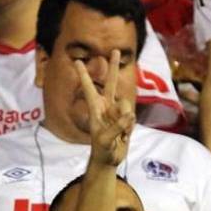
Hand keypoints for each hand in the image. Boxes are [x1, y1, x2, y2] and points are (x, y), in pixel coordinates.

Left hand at [76, 50, 134, 167]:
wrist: (110, 159)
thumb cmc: (102, 150)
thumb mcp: (105, 140)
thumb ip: (117, 127)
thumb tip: (129, 115)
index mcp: (95, 109)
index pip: (89, 88)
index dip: (84, 75)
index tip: (77, 61)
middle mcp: (105, 106)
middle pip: (110, 83)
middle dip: (113, 67)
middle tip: (116, 51)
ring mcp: (116, 111)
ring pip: (126, 104)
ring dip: (126, 120)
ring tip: (119, 134)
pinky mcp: (126, 117)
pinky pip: (132, 116)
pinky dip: (130, 126)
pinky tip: (124, 135)